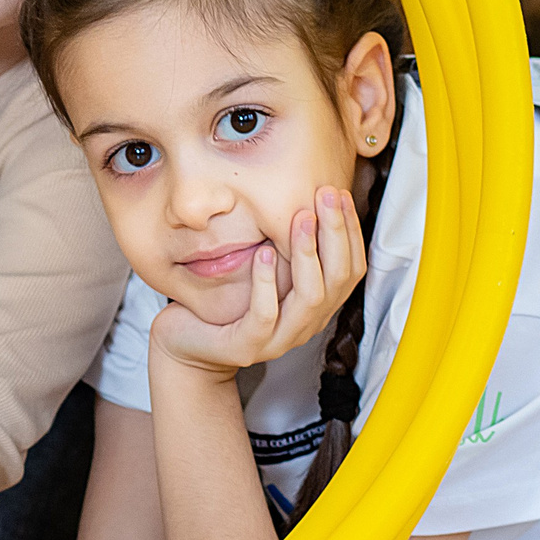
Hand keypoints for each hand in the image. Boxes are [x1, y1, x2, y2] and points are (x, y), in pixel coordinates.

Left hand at [152, 186, 365, 380]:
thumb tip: (304, 198)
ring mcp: (280, 338)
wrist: (189, 344)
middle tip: (326, 194)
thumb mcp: (266, 271)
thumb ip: (287, 248)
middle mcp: (307, 323)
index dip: (350, 231)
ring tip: (301, 217)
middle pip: (338, 278)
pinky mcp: (249, 345)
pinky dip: (266, 281)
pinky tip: (263, 252)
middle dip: (335, 232)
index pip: (350, 268)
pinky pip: (265, 314)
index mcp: (317, 306)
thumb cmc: (230, 301)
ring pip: (310, 297)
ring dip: (307, 252)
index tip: (340, 194)